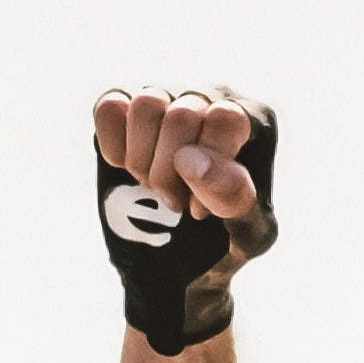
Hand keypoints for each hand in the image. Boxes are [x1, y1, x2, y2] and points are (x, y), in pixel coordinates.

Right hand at [92, 87, 277, 350]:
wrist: (180, 264)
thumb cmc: (225, 242)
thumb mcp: (247, 235)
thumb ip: (233, 197)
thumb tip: (190, 160)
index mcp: (253, 120)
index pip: (224, 120)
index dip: (205, 171)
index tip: (199, 210)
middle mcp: (212, 99)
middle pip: (181, 115)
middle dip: (169, 174)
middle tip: (174, 204)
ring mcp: (169, 98)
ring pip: (145, 104)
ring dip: (141, 161)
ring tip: (152, 187)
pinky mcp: (127, 109)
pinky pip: (110, 106)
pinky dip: (113, 144)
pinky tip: (125, 170)